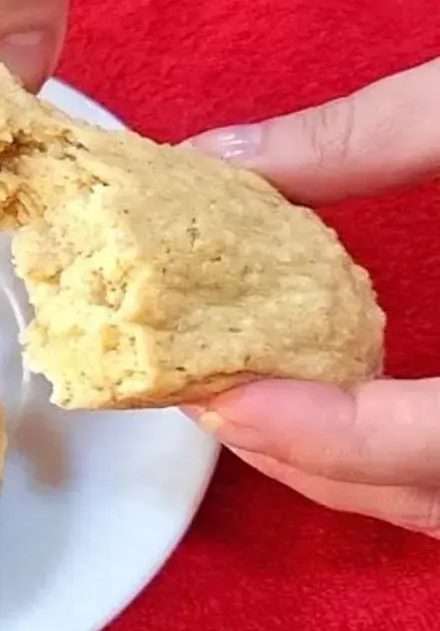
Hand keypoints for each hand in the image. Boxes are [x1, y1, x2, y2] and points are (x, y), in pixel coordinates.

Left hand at [182, 57, 439, 537]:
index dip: (334, 436)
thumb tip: (224, 158)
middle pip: (437, 495)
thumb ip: (370, 136)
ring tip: (254, 404)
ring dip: (345, 470)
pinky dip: (396, 460)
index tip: (229, 401)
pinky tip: (342, 407)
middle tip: (213, 395)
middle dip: (310, 458)